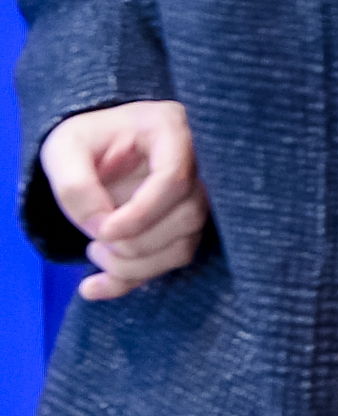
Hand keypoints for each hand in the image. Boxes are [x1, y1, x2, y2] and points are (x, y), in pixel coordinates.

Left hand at [39, 101, 208, 300]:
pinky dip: (131, 281)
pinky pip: (172, 261)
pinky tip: (94, 285)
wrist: (92, 151)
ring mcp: (194, 195)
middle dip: (134, 242)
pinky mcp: (183, 224)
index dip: (141, 213)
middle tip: (94, 239)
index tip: (101, 231)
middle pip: (187, 215)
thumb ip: (75, 186)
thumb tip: (102, 227)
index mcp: (170, 130)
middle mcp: (195, 162)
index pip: (175, 178)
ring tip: (94, 251)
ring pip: (184, 245)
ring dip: (133, 265)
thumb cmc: (82, 143)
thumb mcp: (63, 150)